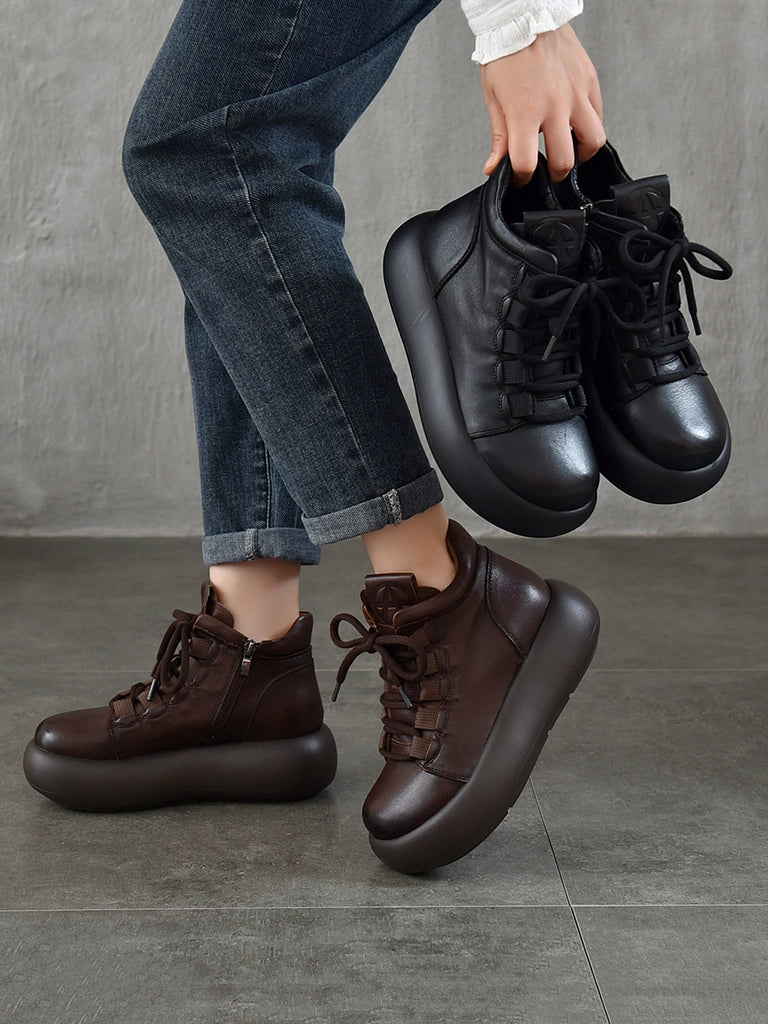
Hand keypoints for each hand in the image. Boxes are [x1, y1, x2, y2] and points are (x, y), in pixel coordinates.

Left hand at [480, 22, 604, 185]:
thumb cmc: (506, 55)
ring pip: (593, 141)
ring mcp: (575, 93)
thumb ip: (499, 138)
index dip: (521, 179)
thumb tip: (493, 169)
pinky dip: (590, 127)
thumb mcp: (494, 99)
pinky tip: (576, 126)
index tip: (520, 178)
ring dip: (581, 154)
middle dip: (554, 174)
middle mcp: (554, 105)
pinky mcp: (589, 81)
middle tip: (547, 170)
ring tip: (569, 151)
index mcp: (524, 112)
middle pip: (564, 161)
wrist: (523, 16)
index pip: (526, 164)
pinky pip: (598, 115)